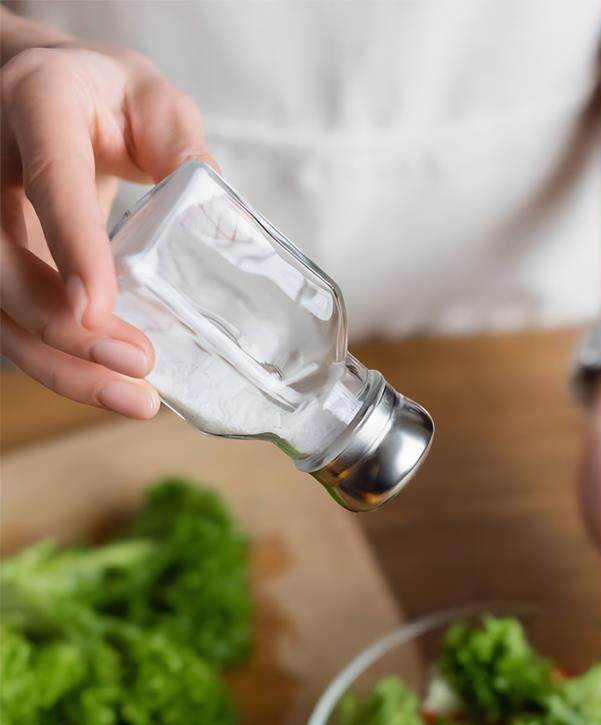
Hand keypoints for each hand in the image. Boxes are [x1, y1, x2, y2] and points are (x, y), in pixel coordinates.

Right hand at [0, 32, 212, 416]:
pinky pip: (12, 327)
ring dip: (62, 367)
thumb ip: (184, 150)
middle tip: (139, 362)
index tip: (96, 308)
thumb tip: (223, 225)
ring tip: (135, 400)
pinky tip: (112, 390)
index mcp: (37, 105)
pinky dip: (61, 367)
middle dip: (62, 328)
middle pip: (3, 262)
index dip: (71, 246)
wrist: (37, 91)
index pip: (50, 181)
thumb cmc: (100, 99)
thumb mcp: (152, 101)